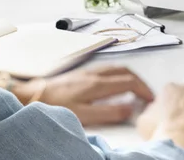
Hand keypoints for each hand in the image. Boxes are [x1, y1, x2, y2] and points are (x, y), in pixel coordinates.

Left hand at [18, 66, 153, 125]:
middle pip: (127, 72)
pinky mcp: (83, 72)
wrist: (33, 95)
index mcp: (99, 84)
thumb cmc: (55, 105)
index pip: (130, 82)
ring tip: (136, 88)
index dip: (144, 90)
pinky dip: (120, 74)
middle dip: (141, 82)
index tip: (150, 99)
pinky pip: (109, 68)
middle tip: (147, 94)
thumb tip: (130, 108)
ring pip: (118, 68)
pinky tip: (116, 82)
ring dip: (131, 76)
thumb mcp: (83, 115)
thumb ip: (109, 112)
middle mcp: (97, 74)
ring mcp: (90, 71)